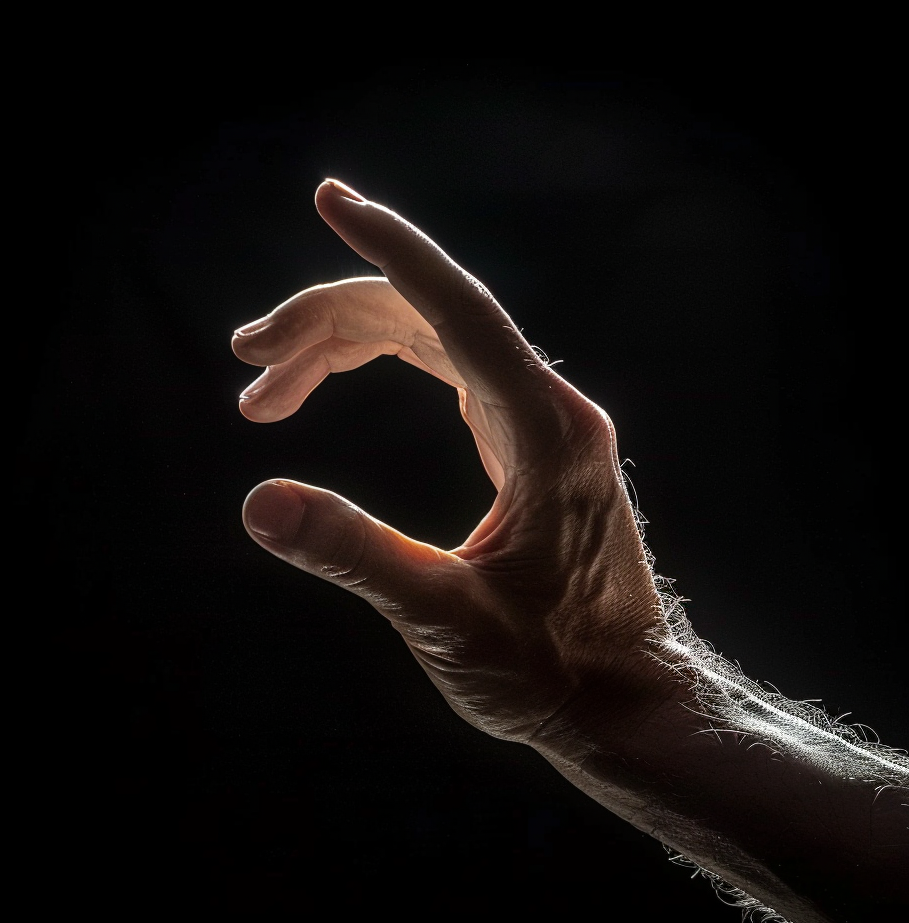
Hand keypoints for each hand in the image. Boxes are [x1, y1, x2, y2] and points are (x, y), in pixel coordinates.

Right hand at [233, 180, 673, 748]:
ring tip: (265, 392)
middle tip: (248, 362)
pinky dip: (388, 372)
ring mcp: (545, 428)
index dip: (389, 250)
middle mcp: (551, 413)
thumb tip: (259, 502)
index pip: (454, 311)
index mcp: (546, 433)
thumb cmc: (552, 671)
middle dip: (331, 323)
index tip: (330, 197)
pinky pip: (451, 376)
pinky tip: (333, 384)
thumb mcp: (445, 621)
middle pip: (429, 320)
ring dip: (349, 348)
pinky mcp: (532, 452)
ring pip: (436, 345)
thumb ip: (358, 557)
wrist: (623, 702)